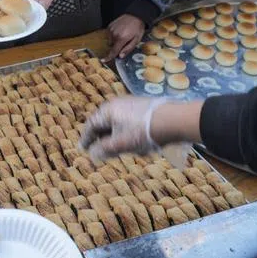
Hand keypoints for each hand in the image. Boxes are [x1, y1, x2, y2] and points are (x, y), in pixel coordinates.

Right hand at [81, 97, 204, 161]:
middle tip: (97, 149)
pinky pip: (128, 120)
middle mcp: (117, 103)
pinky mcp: (144, 107)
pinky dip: (125, 131)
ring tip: (115, 147)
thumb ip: (104, 149)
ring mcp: (132, 104)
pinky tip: (133, 140)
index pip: (91, 125)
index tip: (83, 149)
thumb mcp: (121, 144)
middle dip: (100, 136)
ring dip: (113, 134)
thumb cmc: (142, 132)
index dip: (86, 139)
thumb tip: (92, 154)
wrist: (173, 120)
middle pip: (103, 122)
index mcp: (108, 110)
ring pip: (117, 121)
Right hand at [105, 14, 144, 61]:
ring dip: (116, 40)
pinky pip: (110, 35)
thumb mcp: (136, 40)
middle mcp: (114, 34)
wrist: (134, 14)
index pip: (113, 51)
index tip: (103, 60)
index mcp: (121, 38)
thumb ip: (128, 49)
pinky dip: (114, 35)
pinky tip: (120, 31)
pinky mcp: (109, 26)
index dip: (108, 57)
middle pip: (112, 46)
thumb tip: (120, 56)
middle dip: (117, 46)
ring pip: (111, 40)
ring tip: (124, 34)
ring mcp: (111, 29)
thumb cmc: (137, 27)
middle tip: (125, 41)